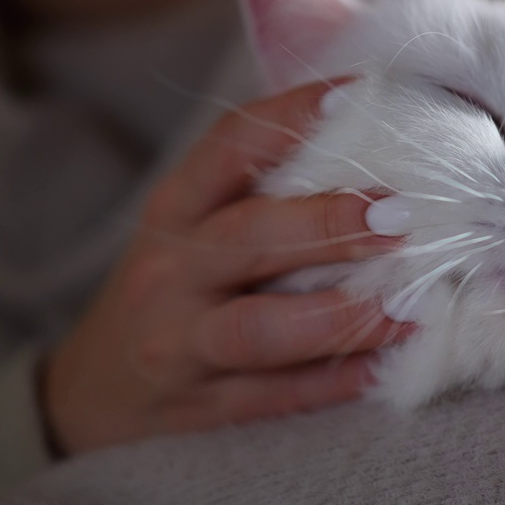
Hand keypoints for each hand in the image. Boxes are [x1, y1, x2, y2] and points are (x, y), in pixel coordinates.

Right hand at [42, 80, 406, 455]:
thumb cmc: (177, 288)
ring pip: (258, 329)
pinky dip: (333, 382)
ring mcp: (179, 343)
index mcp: (176, 208)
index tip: (359, 98)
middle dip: (330, 224)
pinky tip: (385, 366)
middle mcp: (171, 270)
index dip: (292, 118)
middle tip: (404, 217)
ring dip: (340, 317)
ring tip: (408, 307)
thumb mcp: (196, 227)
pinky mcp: (200, 406)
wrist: (96, 389)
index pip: (229, 147)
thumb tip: (381, 143)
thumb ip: (268, 192)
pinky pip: (274, 396)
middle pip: (249, 236)